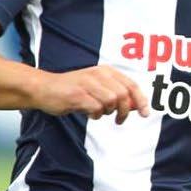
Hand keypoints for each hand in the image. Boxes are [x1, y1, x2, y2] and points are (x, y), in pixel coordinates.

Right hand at [33, 66, 150, 123]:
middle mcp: (97, 74)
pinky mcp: (76, 94)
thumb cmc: (73, 90)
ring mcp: (86, 83)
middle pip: (123, 95)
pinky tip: (88, 113)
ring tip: (98, 113)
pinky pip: (96, 108)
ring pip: (111, 101)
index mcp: (105, 71)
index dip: (141, 100)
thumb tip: (137, 106)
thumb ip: (116, 95)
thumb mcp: (97, 88)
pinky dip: (95, 115)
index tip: (146, 114)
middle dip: (125, 111)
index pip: (131, 85)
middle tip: (119, 120)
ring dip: (108, 112)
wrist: (44, 88)